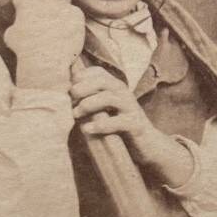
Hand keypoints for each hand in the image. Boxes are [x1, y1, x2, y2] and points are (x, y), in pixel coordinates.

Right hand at [6, 0, 85, 90]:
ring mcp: (62, 4)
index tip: (19, 1)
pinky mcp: (76, 13)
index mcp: (25, 0)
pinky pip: (74, 11)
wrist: (47, 59)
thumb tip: (18, 25)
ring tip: (57, 10)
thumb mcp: (10, 35)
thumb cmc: (25, 49)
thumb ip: (16, 24)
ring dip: (59, 1)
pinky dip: (70, 18)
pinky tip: (69, 26)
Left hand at [69, 66, 194, 186]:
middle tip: (71, 100)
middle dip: (82, 88)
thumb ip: (92, 100)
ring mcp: (131, 108)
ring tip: (76, 114)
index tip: (69, 88)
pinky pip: (118, 122)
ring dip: (88, 104)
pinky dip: (100, 125)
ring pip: (109, 98)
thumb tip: (67, 96)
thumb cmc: (121, 127)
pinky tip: (87, 129)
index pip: (98, 72)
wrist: (149, 145)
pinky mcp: (135, 125)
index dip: (81, 76)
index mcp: (116, 87)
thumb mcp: (106, 110)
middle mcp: (124, 94)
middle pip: (102, 81)